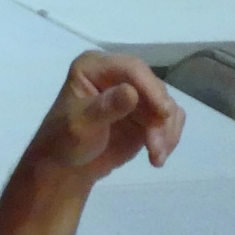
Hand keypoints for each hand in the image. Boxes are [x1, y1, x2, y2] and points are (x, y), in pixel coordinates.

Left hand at [25, 52, 185, 182]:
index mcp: (95, 67)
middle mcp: (118, 74)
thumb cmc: (65, 141)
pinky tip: (157, 157)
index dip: (150, 88)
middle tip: (156, 147)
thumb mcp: (80, 125)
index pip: (132, 69)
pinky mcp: (147, 112)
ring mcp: (135, 93)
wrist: (68, 167)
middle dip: (160, 118)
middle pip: (154, 87)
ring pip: (166, 104)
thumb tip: (131, 92)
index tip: (163, 113)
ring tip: (156, 157)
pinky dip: (169, 137)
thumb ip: (105, 108)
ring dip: (166, 131)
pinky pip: (170, 118)